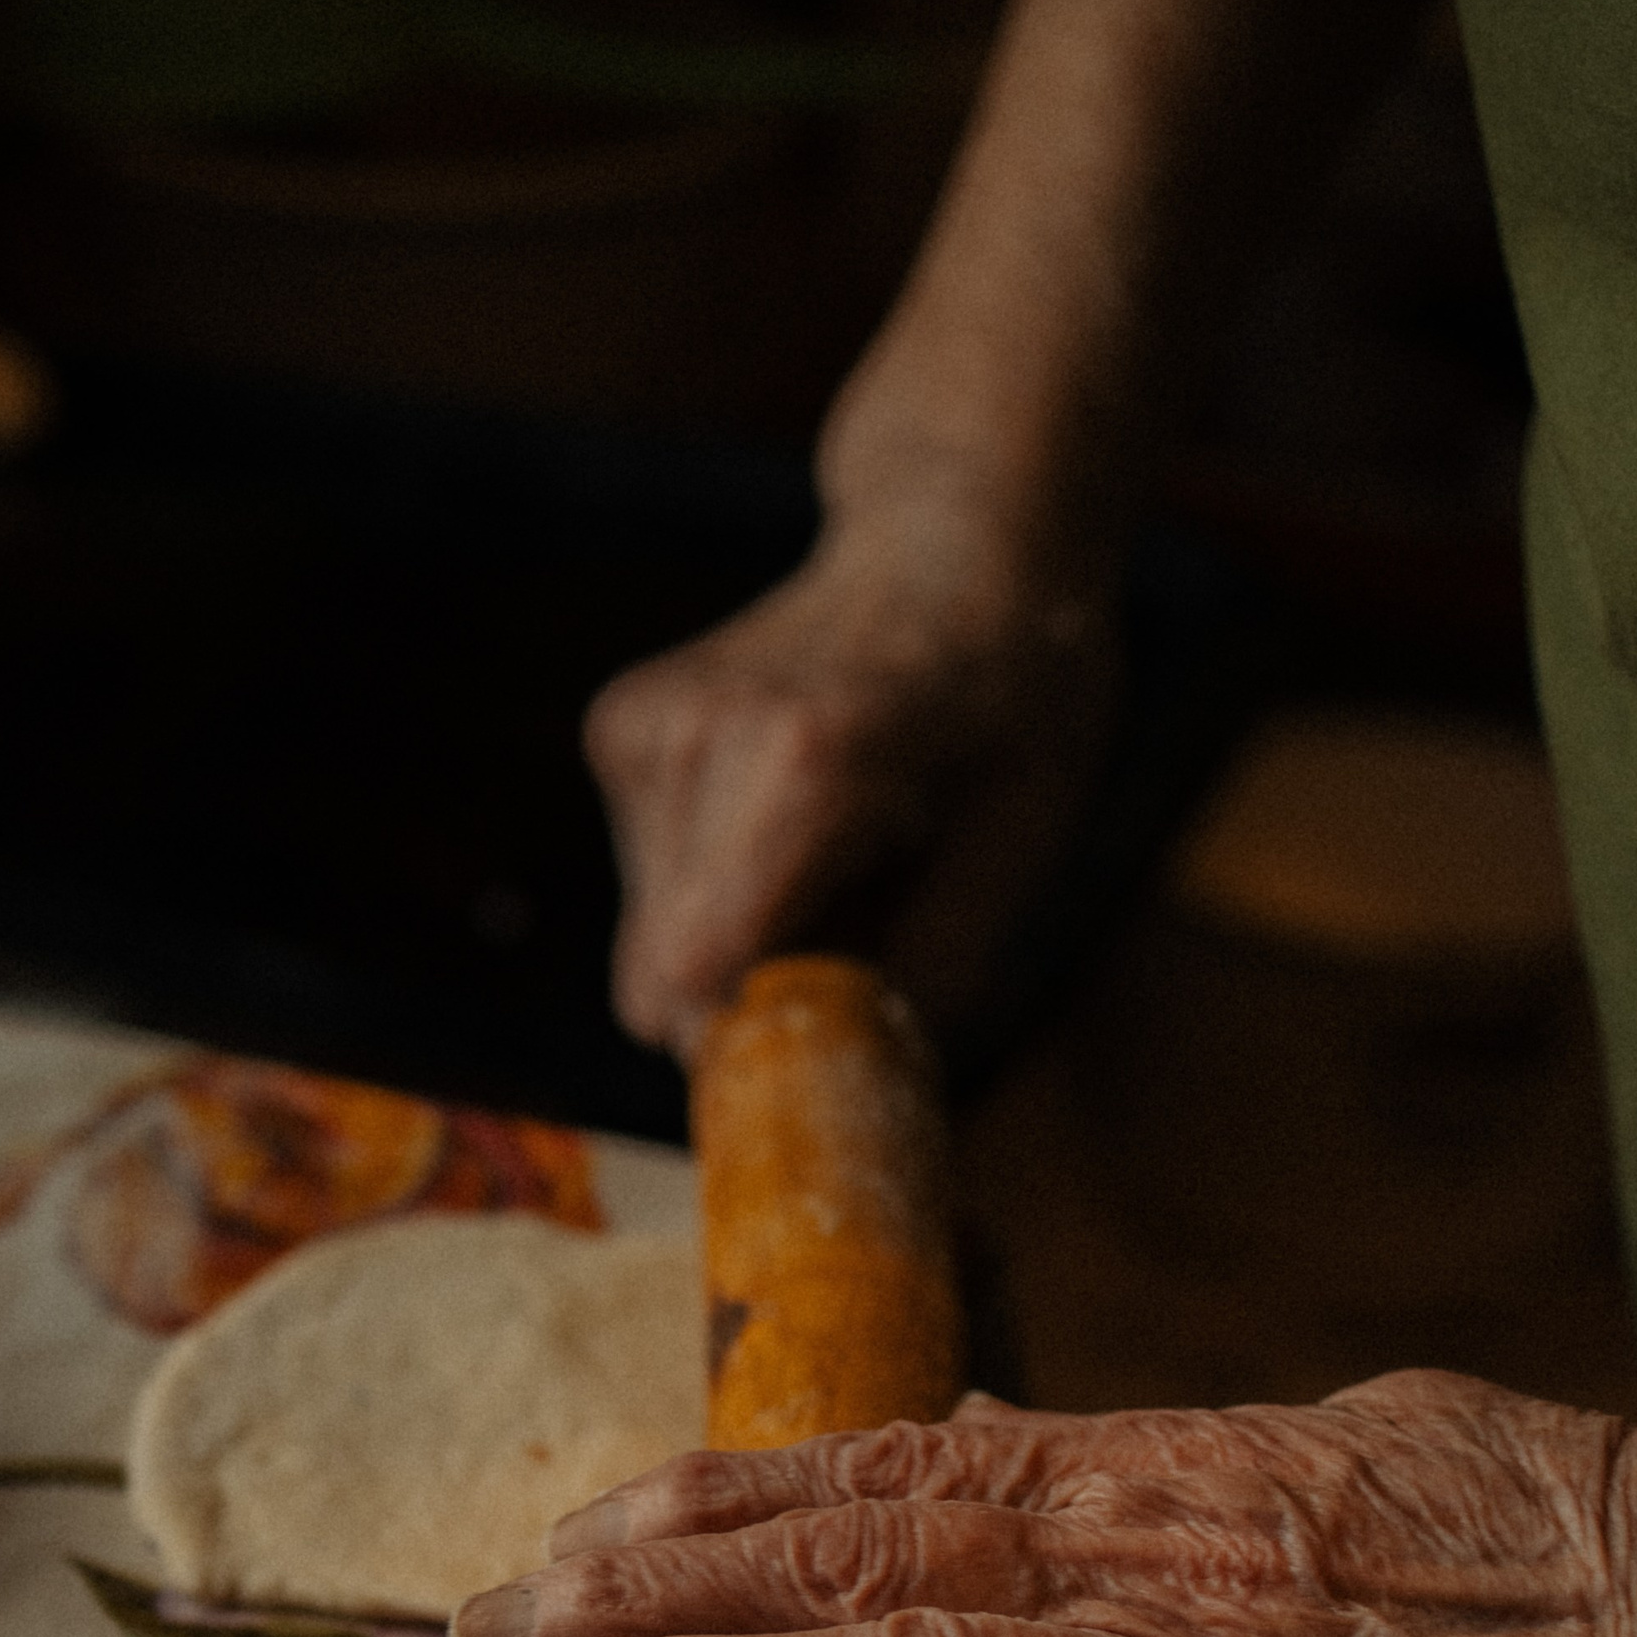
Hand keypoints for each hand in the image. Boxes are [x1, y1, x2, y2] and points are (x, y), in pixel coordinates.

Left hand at [448, 1371, 1636, 1636]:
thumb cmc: (1544, 1529)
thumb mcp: (1331, 1433)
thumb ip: (1140, 1441)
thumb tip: (991, 1416)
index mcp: (1157, 1465)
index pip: (884, 1469)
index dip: (710, 1501)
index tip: (574, 1525)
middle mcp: (1142, 1559)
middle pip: (844, 1566)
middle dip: (645, 1599)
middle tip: (478, 1629)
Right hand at [583, 450, 1117, 1059]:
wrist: (956, 546)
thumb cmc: (1014, 698)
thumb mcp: (1019, 853)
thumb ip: (920, 981)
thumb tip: (838, 1090)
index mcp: (807, 762)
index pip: (698, 977)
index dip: (751, 1049)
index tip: (825, 1054)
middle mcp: (695, 735)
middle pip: (659, 980)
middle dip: (745, 1004)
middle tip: (855, 948)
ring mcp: (641, 726)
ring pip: (647, 948)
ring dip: (735, 947)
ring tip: (836, 861)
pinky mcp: (617, 730)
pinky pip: (647, 890)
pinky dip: (714, 893)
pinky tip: (792, 823)